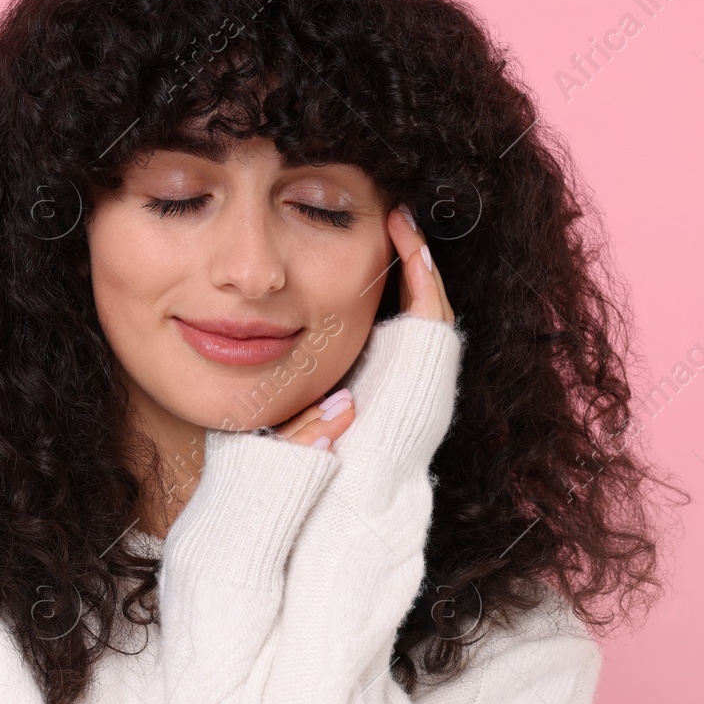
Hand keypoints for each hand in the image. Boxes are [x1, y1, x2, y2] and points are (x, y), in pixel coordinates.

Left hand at [277, 206, 453, 451]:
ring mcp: (419, 361)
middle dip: (405, 256)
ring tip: (401, 217)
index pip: (380, 314)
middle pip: (410, 300)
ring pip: (426, 298)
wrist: (351, 488)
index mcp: (374, 374)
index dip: (378, 277)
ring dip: (417, 254)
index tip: (358, 242)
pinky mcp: (427, 359)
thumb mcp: (299, 416)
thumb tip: (271, 365)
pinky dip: (424, 270)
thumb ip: (299, 396)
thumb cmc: (317, 460)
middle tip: (392, 216)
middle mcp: (401, 365)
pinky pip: (431, 306)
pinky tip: (410, 241)